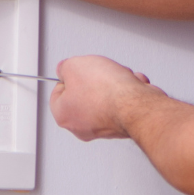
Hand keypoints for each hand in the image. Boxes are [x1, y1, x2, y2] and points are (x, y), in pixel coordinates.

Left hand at [49, 55, 164, 140]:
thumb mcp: (74, 66)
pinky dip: (128, 92)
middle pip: (84, 95)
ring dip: (115, 83)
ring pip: (106, 98)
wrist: (136, 104)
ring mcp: (104, 128)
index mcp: (64, 116)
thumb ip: (65, 67)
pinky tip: (130, 86)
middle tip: (99, 73)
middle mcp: (82, 127)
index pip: (57, 93)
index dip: (67, 77)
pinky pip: (123, 103)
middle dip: (95, 80)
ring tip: (119, 79)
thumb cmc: (106, 91)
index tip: (74, 71)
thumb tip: (66, 69)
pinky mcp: (123, 125)